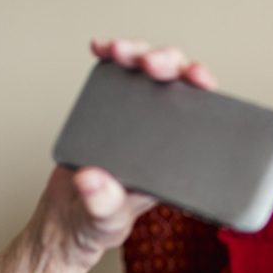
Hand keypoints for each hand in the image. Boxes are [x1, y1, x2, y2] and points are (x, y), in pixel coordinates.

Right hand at [28, 38, 217, 270]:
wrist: (68, 220)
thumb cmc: (100, 223)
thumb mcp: (105, 220)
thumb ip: (102, 203)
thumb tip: (92, 179)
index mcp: (176, 158)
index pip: (203, 116)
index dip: (204, 91)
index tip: (196, 77)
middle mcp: (161, 134)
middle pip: (177, 84)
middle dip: (167, 62)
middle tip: (148, 63)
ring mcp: (136, 119)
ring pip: (148, 74)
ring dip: (138, 53)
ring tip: (119, 51)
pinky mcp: (110, 112)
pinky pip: (117, 78)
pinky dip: (110, 59)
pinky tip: (101, 50)